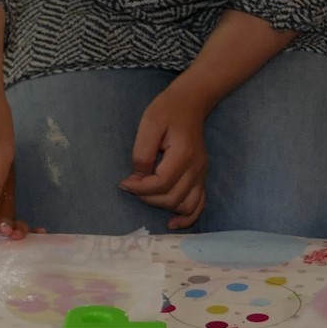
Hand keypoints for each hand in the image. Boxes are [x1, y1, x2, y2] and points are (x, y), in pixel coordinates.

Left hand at [121, 81, 211, 228]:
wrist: (190, 103)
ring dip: (162, 206)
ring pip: (184, 205)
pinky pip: (199, 205)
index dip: (140, 188)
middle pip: (172, 197)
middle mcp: (197, 168)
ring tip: (147, 195)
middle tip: (132, 185)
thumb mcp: (149, 124)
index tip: (124, 182)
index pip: (162, 183)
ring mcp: (201, 174)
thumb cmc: (167, 110)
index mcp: (183, 154)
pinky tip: (173, 224)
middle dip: (147, 197)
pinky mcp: (201, 177)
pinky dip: (187, 218)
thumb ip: (142, 152)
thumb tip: (139, 177)